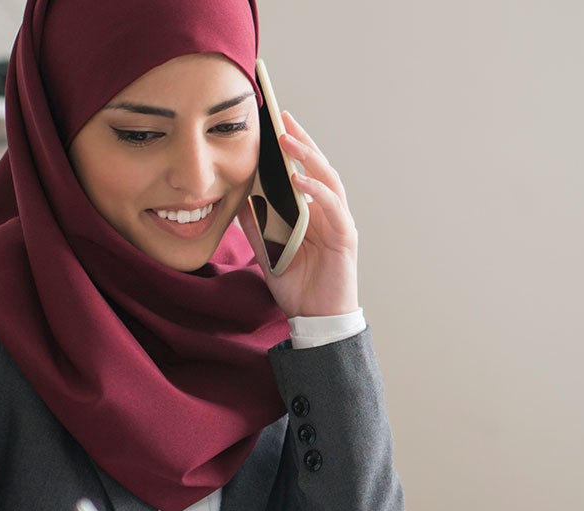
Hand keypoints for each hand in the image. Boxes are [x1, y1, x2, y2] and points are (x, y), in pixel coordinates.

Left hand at [254, 111, 359, 318]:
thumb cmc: (297, 286)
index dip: (293, 147)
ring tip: (288, 140)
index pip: (304, 171)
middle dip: (301, 141)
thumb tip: (238, 199)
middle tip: (283, 118)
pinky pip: (332, 209)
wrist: (316, 320)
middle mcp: (330, 212)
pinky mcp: (345, 238)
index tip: (275, 122)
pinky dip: (316, 192)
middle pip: (319, 167)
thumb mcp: (266, 250)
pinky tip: (299, 180)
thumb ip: (255, 225)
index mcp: (313, 212)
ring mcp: (340, 223)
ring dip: (309, 158)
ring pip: (328, 181)